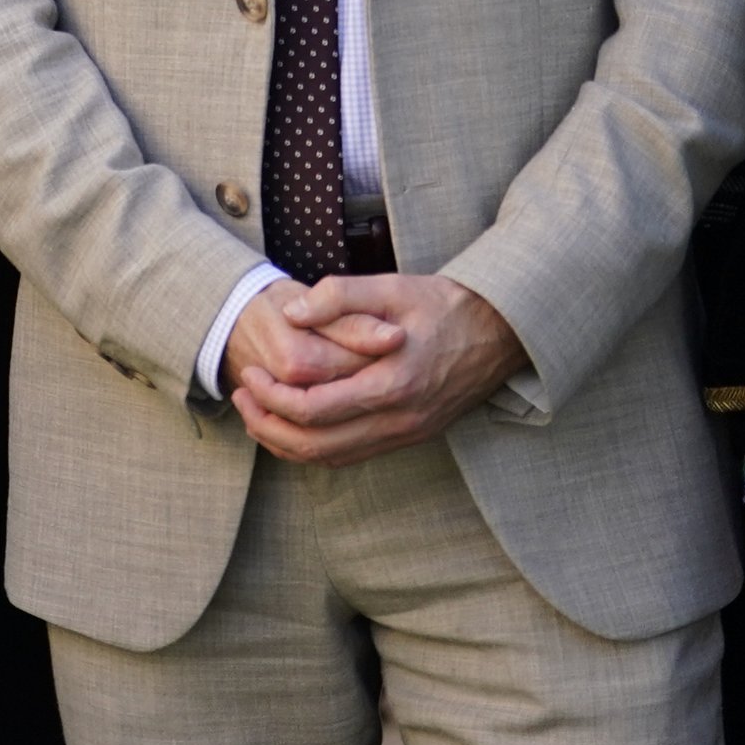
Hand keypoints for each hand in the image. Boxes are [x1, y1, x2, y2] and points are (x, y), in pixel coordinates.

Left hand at [231, 273, 525, 465]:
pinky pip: (353, 454)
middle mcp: (401, 420)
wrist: (503, 330)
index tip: (249, 373)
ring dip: (288, 442)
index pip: (314, 411)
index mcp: (392, 385)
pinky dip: (316, 447)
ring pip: (334, 458)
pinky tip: (294, 423)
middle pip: (317, 447)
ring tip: (256, 412)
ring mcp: (408, 432)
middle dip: (268, 426)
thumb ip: (339, 296)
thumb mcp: (392, 286)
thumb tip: (290, 311)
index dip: (271, 397)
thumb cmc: (445, 304)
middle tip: (240, 397)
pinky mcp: (411, 434)